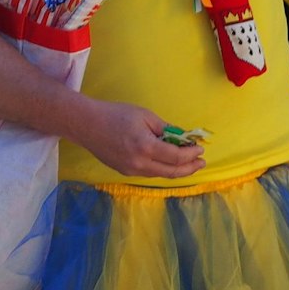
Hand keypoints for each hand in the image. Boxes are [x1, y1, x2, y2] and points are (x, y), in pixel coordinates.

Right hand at [66, 96, 206, 179]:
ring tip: (189, 164)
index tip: (200, 149)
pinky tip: (169, 162)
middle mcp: (139, 163)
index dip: (191, 154)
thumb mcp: (145, 116)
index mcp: (146, 147)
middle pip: (171, 172)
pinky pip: (149, 173)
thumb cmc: (116, 114)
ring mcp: (131, 170)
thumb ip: (165, 128)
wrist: (87, 125)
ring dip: (177, 170)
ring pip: (160, 175)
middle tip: (201, 162)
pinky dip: (163, 169)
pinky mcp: (124, 172)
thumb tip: (182, 137)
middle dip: (189, 168)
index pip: (176, 157)